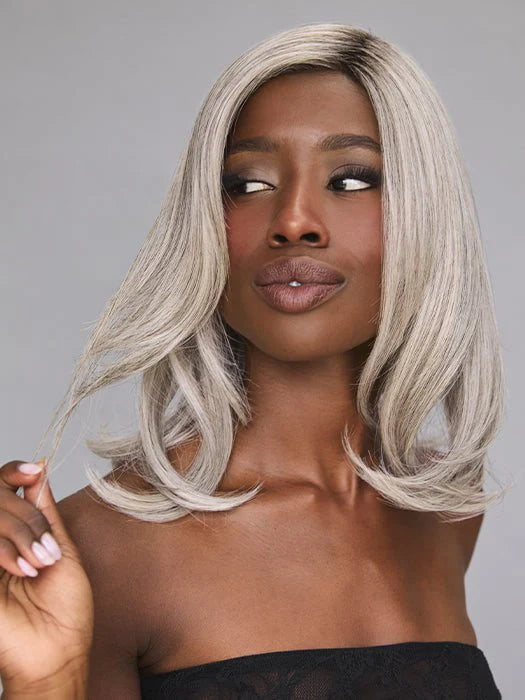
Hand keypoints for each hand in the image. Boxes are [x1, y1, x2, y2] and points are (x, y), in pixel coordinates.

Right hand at [0, 459, 93, 692]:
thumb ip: (43, 511)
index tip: (34, 470)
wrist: (56, 652)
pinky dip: (7, 551)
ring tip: (40, 564)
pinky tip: (24, 572)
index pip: (1, 487)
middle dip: (28, 517)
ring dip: (22, 535)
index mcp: (13, 533)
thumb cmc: (63, 608)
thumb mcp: (61, 548)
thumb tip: (39, 469)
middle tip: (48, 548)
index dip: (14, 472)